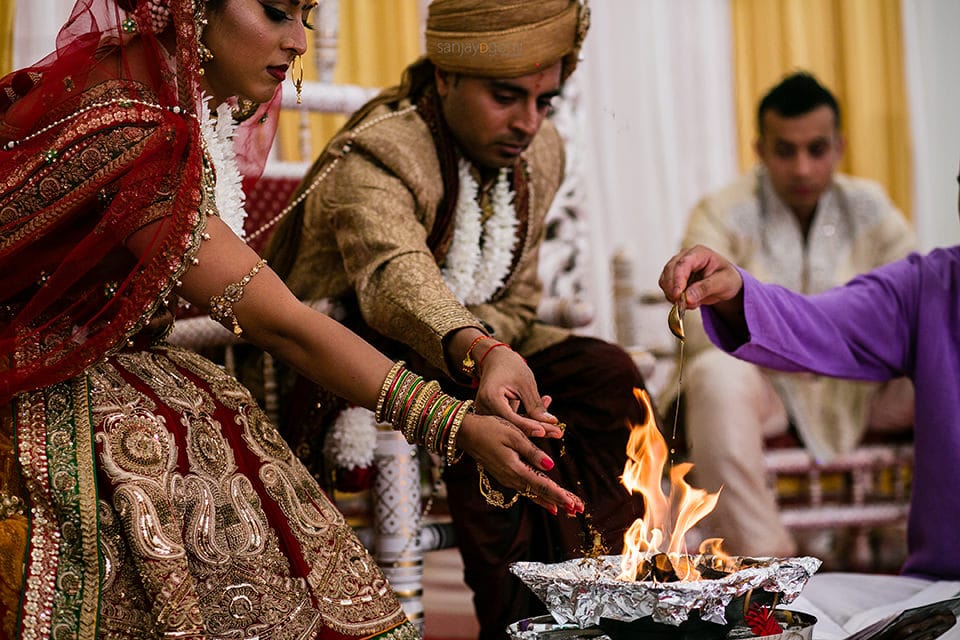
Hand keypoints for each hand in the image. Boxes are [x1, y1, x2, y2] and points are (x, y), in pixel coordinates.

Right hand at [457, 412, 584, 515]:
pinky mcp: (505, 475)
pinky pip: (526, 490)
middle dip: (560, 502)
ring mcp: (507, 479)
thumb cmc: (490, 429)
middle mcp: (511, 478)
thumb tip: (550, 466)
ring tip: (569, 509)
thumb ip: (532, 452)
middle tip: (579, 510)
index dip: (559, 495)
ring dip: (552, 501)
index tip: (574, 504)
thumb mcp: (514, 435)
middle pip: (540, 493)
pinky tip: (547, 502)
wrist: (466, 433)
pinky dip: (539, 496)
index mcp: (515, 469)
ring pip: (534, 494)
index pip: (542, 485)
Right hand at [472, 346, 564, 438]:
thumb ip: (536, 405)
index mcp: (490, 397)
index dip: (529, 426)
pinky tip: (544, 419)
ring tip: (554, 426)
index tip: (546, 431)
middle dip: (535, 429)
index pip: (511, 418)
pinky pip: (510, 422)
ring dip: (533, 426)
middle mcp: (483, 408)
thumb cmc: (511, 367)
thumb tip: (551, 423)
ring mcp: (484, 413)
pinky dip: (526, 421)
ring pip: (512, 426)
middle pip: (512, 425)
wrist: (495, 360)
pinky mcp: (489, 416)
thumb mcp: (526, 383)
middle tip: (557, 432)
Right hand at [659, 244, 743, 309]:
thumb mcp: (723, 283)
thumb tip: (687, 298)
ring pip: (665, 280)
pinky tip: (686, 301)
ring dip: (672, 295)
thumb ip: (705, 289)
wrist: (724, 284)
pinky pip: (666, 288)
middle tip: (682, 305)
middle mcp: (685, 256)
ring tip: (691, 303)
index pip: (683, 263)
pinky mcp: (673, 277)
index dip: (678, 279)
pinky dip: (672, 297)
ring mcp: (677, 266)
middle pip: (669, 270)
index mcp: (699, 253)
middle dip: (673, 289)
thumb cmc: (726, 279)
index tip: (677, 295)